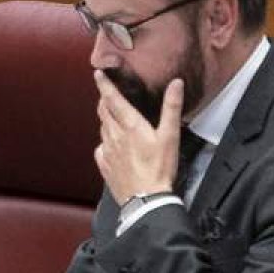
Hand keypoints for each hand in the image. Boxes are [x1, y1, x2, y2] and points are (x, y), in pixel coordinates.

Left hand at [94, 71, 181, 205]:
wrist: (146, 199)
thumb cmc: (159, 167)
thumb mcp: (170, 135)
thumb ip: (171, 108)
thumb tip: (175, 83)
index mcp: (129, 126)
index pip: (112, 99)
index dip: (104, 85)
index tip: (97, 74)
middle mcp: (114, 136)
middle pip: (104, 112)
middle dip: (104, 101)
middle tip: (106, 94)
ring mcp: (107, 151)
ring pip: (102, 129)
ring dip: (105, 119)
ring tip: (110, 116)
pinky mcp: (105, 165)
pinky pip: (101, 149)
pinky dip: (104, 142)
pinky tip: (109, 145)